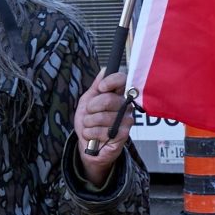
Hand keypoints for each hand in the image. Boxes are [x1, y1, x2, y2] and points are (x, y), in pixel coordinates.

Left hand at [73, 70, 134, 186]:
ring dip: (89, 123)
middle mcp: (126, 106)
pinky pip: (103, 131)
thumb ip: (96, 87)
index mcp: (118, 95)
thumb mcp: (88, 101)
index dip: (111, 81)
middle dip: (92, 108)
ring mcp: (126, 121)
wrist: (88, 144)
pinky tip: (92, 135)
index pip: (122, 80)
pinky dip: (91, 133)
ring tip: (90, 126)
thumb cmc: (90, 122)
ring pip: (103, 117)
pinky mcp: (123, 135)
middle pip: (109, 99)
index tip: (101, 88)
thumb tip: (104, 70)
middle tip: (89, 113)